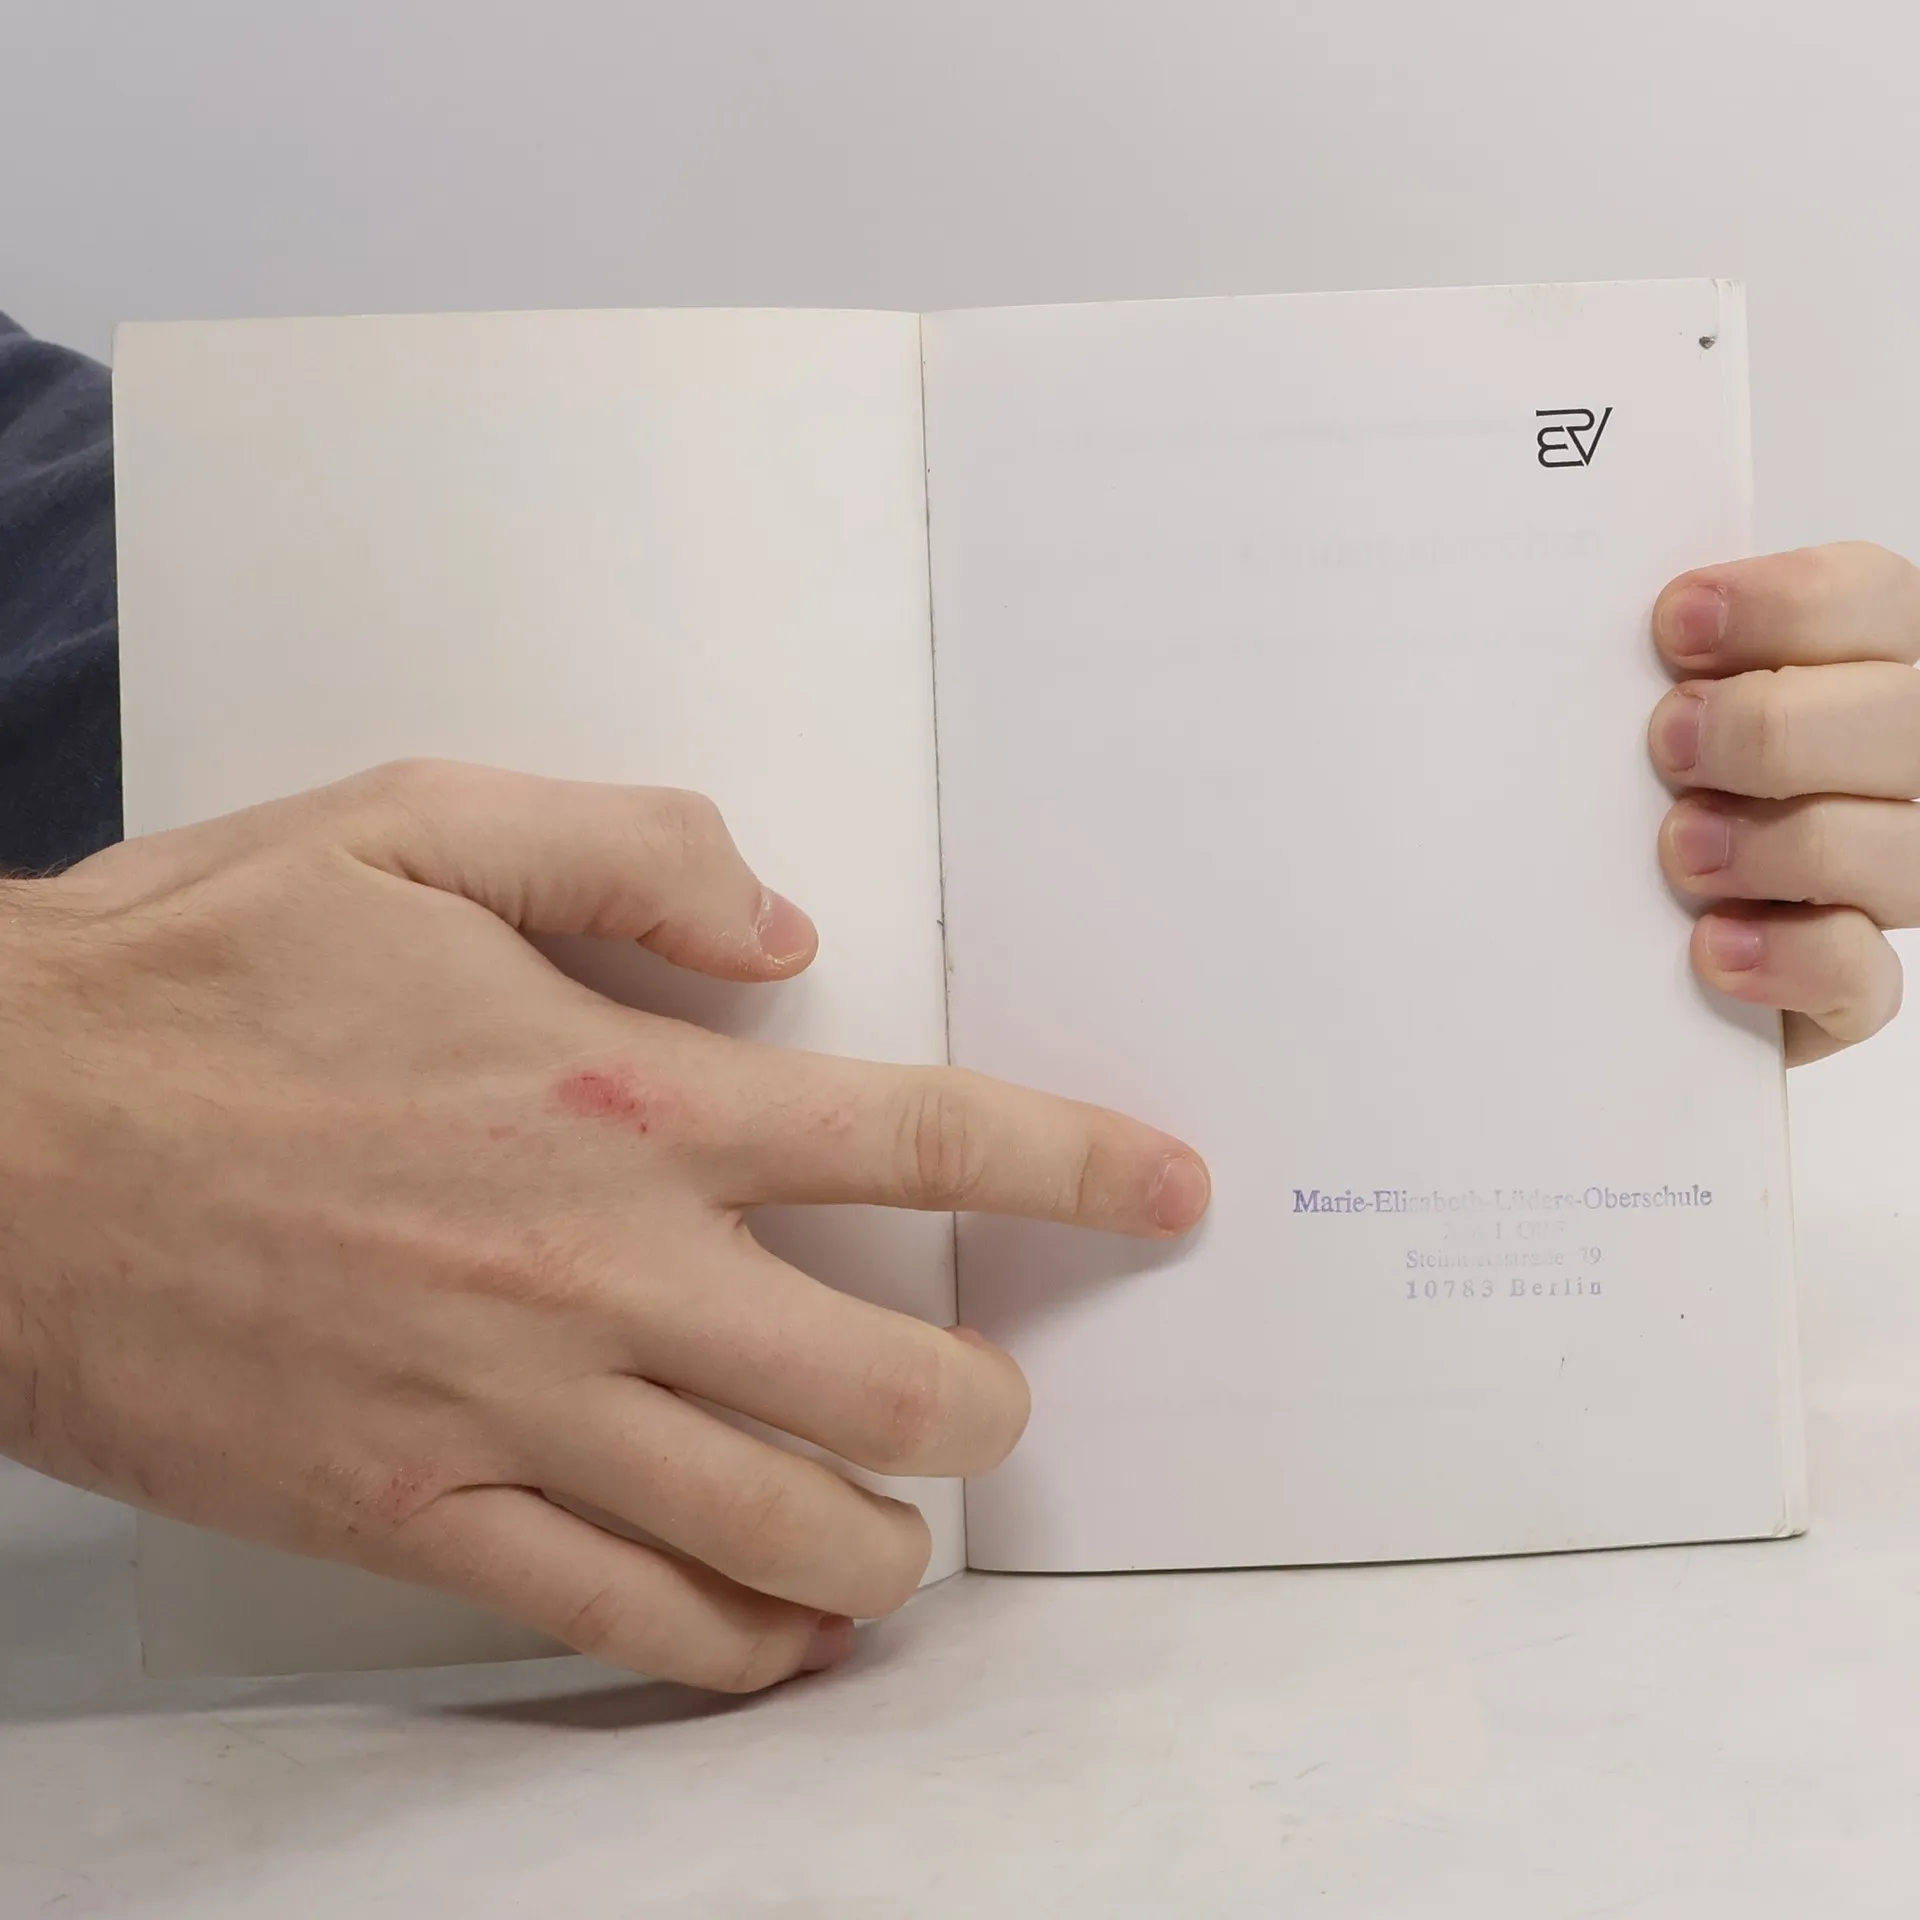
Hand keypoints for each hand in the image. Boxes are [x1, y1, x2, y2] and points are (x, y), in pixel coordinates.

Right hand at [0, 762, 1207, 1690]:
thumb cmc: (196, 978)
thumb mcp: (414, 825)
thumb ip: (633, 852)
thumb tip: (789, 928)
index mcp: (623, 1095)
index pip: (925, 1139)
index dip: (1079, 1165)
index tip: (1168, 1189)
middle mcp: (600, 1270)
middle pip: (889, 1386)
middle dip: (991, 1409)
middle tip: (1005, 1400)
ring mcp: (511, 1411)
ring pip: (779, 1533)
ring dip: (888, 1546)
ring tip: (911, 1528)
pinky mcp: (413, 1514)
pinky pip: (621, 1622)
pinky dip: (733, 1645)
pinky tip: (779, 1631)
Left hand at [1651, 542, 1919, 1063]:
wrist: (1599, 936)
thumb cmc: (1637, 789)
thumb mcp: (1654, 708)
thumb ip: (1672, 667)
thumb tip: (1639, 630)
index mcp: (1867, 667)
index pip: (1871, 601)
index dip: (1783, 606)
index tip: (1674, 626)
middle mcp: (1904, 764)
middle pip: (1905, 721)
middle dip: (1775, 728)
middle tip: (1670, 742)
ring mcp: (1895, 875)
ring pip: (1900, 849)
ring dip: (1779, 845)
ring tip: (1680, 848)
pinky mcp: (1852, 985)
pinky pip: (1863, 977)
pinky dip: (1789, 958)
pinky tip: (1712, 944)